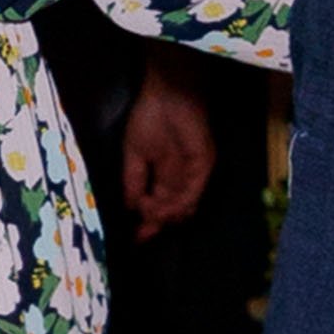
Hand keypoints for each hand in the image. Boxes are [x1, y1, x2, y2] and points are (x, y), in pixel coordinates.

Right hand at [121, 52, 215, 239]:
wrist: (167, 94)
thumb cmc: (148, 117)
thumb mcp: (132, 153)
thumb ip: (132, 181)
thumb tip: (130, 208)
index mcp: (161, 176)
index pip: (156, 206)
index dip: (146, 223)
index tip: (135, 239)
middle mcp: (178, 178)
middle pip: (170, 211)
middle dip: (156, 225)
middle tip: (143, 234)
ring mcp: (192, 173)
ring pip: (182, 206)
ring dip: (165, 215)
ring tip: (150, 215)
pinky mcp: (203, 165)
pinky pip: (194, 192)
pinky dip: (178, 203)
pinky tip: (163, 206)